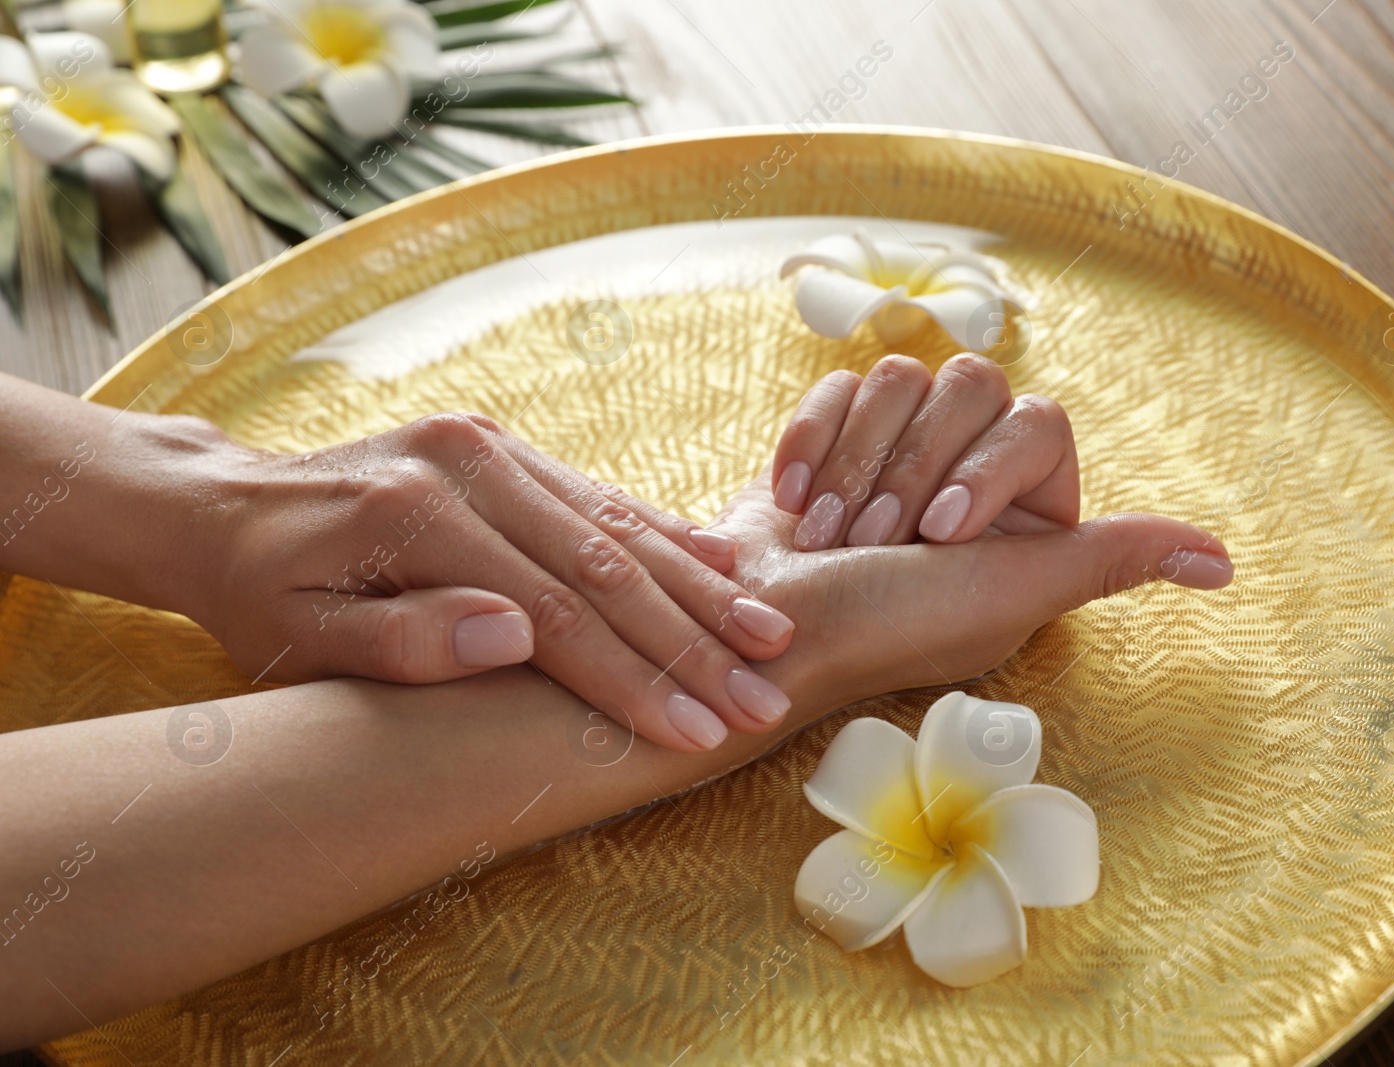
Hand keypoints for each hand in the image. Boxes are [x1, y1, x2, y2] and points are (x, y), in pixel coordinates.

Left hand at [190, 413, 796, 751]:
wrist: (226, 507)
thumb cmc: (258, 594)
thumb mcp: (296, 637)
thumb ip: (400, 638)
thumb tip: (513, 639)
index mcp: (418, 512)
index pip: (555, 610)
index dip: (631, 678)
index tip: (695, 733)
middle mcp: (468, 464)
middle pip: (606, 564)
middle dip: (691, 641)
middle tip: (762, 700)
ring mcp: (492, 449)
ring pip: (619, 524)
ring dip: (700, 587)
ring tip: (770, 637)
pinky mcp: (506, 450)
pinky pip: (602, 496)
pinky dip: (668, 535)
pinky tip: (726, 563)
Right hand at [721, 414, 1232, 716]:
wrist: (757, 625)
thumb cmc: (884, 623)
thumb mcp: (1012, 593)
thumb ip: (1110, 563)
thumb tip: (1225, 563)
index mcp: (1025, 517)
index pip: (1040, 422)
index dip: (987, 469)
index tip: (942, 535)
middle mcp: (967, 477)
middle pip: (972, 385)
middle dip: (914, 466)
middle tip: (880, 538)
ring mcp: (898, 451)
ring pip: (903, 375)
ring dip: (859, 461)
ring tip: (832, 534)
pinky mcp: (834, 434)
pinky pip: (840, 384)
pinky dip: (812, 443)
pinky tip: (793, 505)